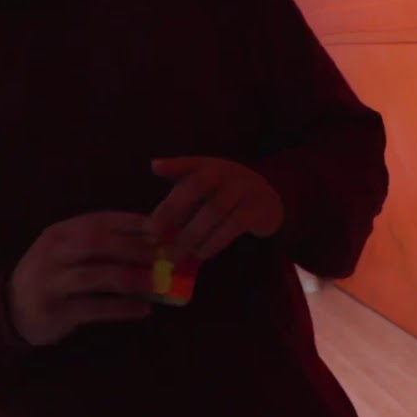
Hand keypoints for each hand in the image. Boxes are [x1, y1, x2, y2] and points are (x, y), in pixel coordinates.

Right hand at [7, 211, 157, 345]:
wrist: (11, 309)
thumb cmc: (53, 275)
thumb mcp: (67, 250)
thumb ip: (99, 243)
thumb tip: (149, 241)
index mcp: (60, 232)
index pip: (98, 220)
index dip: (131, 222)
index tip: (160, 229)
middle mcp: (53, 252)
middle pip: (96, 243)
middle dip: (133, 248)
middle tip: (163, 256)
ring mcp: (52, 282)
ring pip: (96, 276)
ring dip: (132, 279)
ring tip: (158, 284)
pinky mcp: (56, 311)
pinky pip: (94, 308)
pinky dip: (121, 309)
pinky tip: (143, 310)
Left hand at [149, 157, 283, 266]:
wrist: (266, 202)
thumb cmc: (223, 196)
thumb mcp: (202, 190)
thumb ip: (178, 199)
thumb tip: (150, 225)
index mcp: (207, 166)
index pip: (189, 162)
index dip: (173, 164)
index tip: (155, 167)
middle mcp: (225, 173)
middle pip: (197, 184)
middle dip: (172, 208)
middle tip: (153, 234)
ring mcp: (243, 190)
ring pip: (214, 210)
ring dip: (191, 234)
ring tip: (175, 253)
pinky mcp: (257, 211)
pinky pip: (234, 225)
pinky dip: (214, 242)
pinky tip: (201, 253)